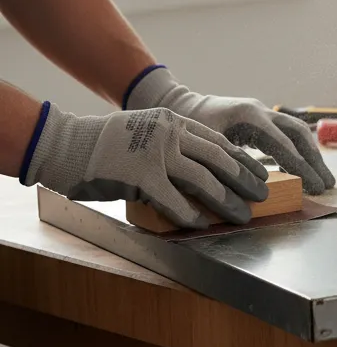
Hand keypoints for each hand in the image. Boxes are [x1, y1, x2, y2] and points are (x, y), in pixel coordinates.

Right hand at [22, 104, 269, 229]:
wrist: (64, 144)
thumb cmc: (103, 144)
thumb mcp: (145, 132)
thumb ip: (173, 146)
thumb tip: (203, 171)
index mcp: (173, 121)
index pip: (219, 142)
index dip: (242, 161)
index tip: (259, 174)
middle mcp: (170, 134)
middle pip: (220, 159)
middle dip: (244, 180)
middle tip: (262, 195)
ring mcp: (156, 153)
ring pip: (205, 180)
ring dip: (227, 201)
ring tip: (242, 215)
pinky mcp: (141, 176)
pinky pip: (176, 201)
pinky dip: (192, 215)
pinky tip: (204, 225)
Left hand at [125, 67, 335, 194]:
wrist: (175, 102)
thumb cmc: (182, 125)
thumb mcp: (200, 145)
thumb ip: (223, 165)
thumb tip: (245, 193)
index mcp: (249, 116)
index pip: (284, 144)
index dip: (302, 167)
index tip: (315, 187)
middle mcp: (260, 111)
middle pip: (299, 134)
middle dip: (315, 160)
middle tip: (327, 184)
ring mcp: (262, 114)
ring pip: (297, 132)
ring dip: (311, 156)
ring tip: (323, 180)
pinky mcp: (260, 121)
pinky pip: (286, 135)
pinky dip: (298, 153)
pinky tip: (304, 171)